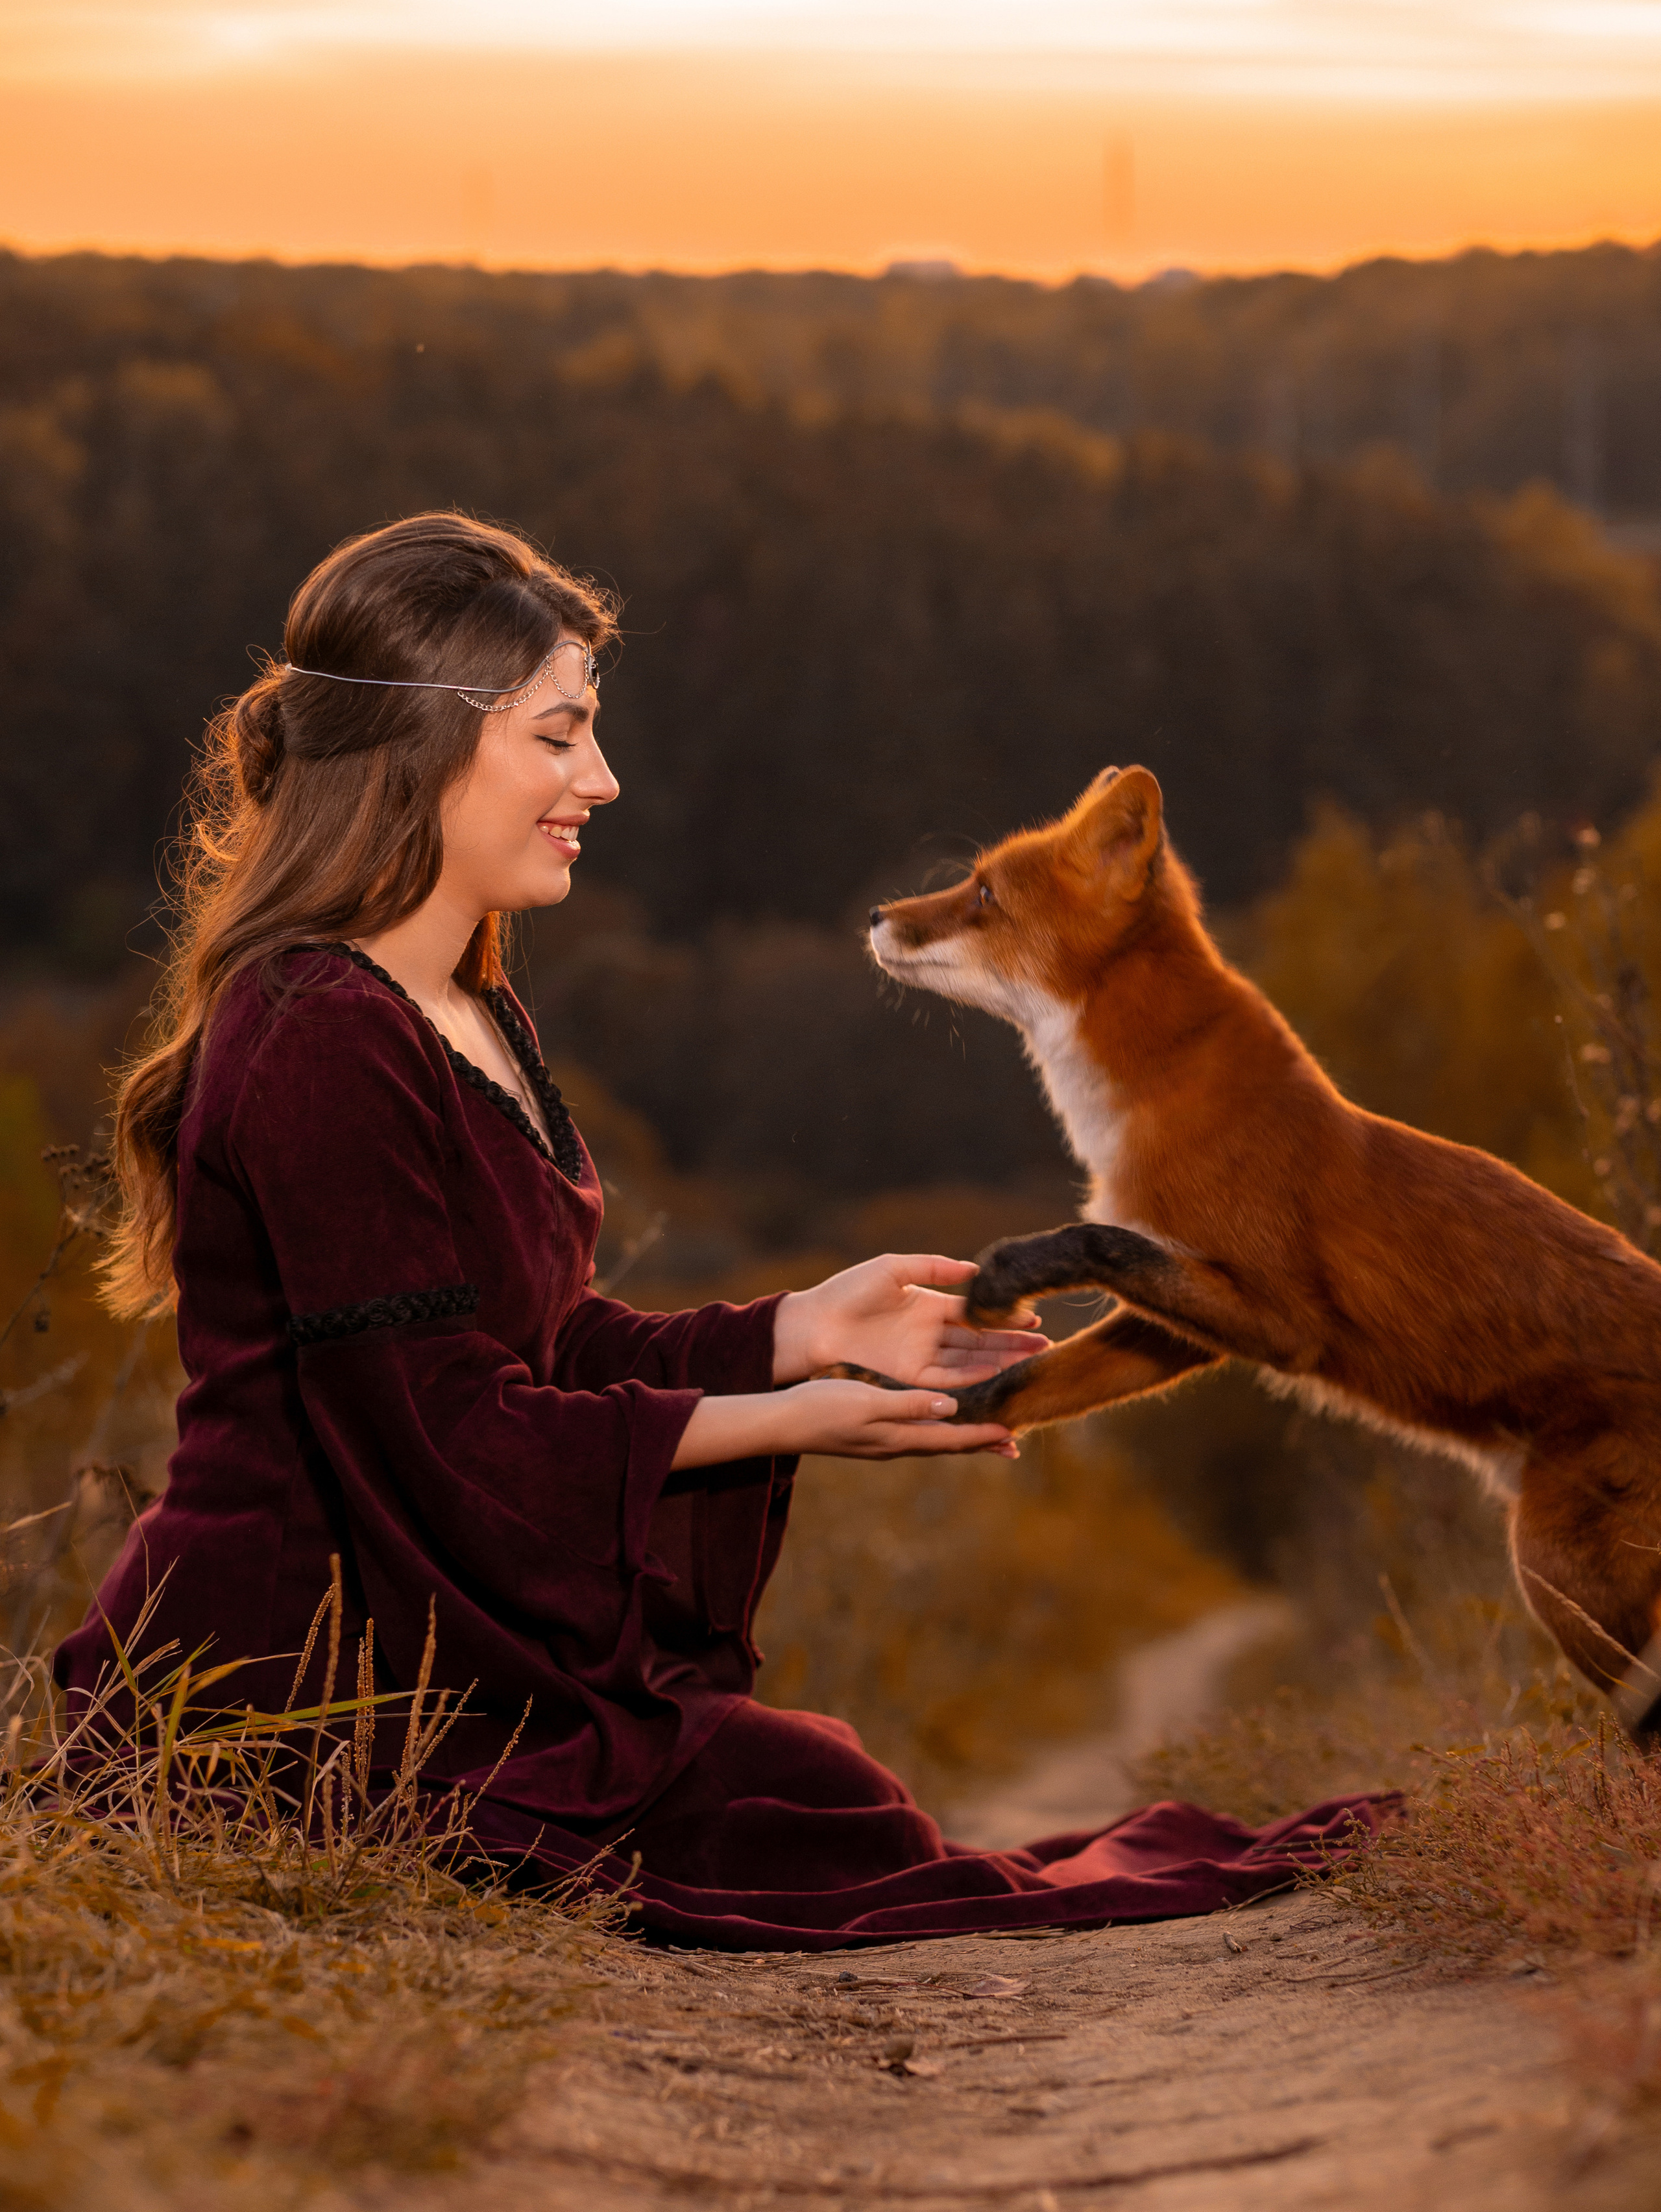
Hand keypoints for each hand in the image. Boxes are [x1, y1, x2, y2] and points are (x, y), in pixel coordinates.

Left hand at [772, 1254, 1046, 1388]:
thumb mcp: (894, 1268)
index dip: (1005, 1317)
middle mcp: (931, 1333)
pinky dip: (973, 1377)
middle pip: (981, 1340)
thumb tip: (974, 1270)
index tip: (1034, 1318)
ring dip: (1000, 1361)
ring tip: (1031, 1361)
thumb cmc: (849, 1290)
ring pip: (971, 1361)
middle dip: (1013, 1343)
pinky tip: (996, 1373)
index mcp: (930, 1306)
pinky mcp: (910, 1375)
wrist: (817, 1322)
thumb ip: (935, 1267)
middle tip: (1047, 1346)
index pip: (976, 1314)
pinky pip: (948, 1378)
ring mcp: (923, 1355)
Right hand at [778, 1378, 1018, 1460]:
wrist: (783, 1423)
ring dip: (962, 1440)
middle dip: (981, 1444)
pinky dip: (939, 1432)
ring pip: (934, 1442)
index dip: (983, 1437)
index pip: (952, 1440)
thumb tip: (950, 1408)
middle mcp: (897, 1444)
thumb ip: (908, 1404)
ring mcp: (884, 1442)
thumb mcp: (867, 1400)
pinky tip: (938, 1424)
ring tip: (987, 1437)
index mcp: (899, 1437)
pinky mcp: (873, 1435)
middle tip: (1013, 1444)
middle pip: (949, 1446)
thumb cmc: (822, 1408)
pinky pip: (917, 1436)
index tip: (1013, 1433)